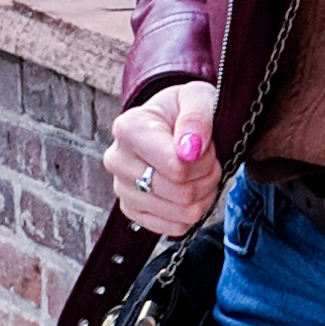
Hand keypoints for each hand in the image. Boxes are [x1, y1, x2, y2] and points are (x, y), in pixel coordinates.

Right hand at [102, 83, 223, 242]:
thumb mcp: (197, 97)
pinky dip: (193, 212)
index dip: (203, 160)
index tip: (205, 144)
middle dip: (207, 176)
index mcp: (127, 128)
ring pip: (182, 213)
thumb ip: (196, 116)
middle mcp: (117, 160)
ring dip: (203, 194)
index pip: (176, 167)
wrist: (170, 124)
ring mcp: (122, 189)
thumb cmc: (183, 109)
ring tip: (199, 172)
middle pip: (180, 192)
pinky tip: (190, 190)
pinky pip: (175, 228)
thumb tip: (189, 150)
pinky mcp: (132, 212)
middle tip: (207, 158)